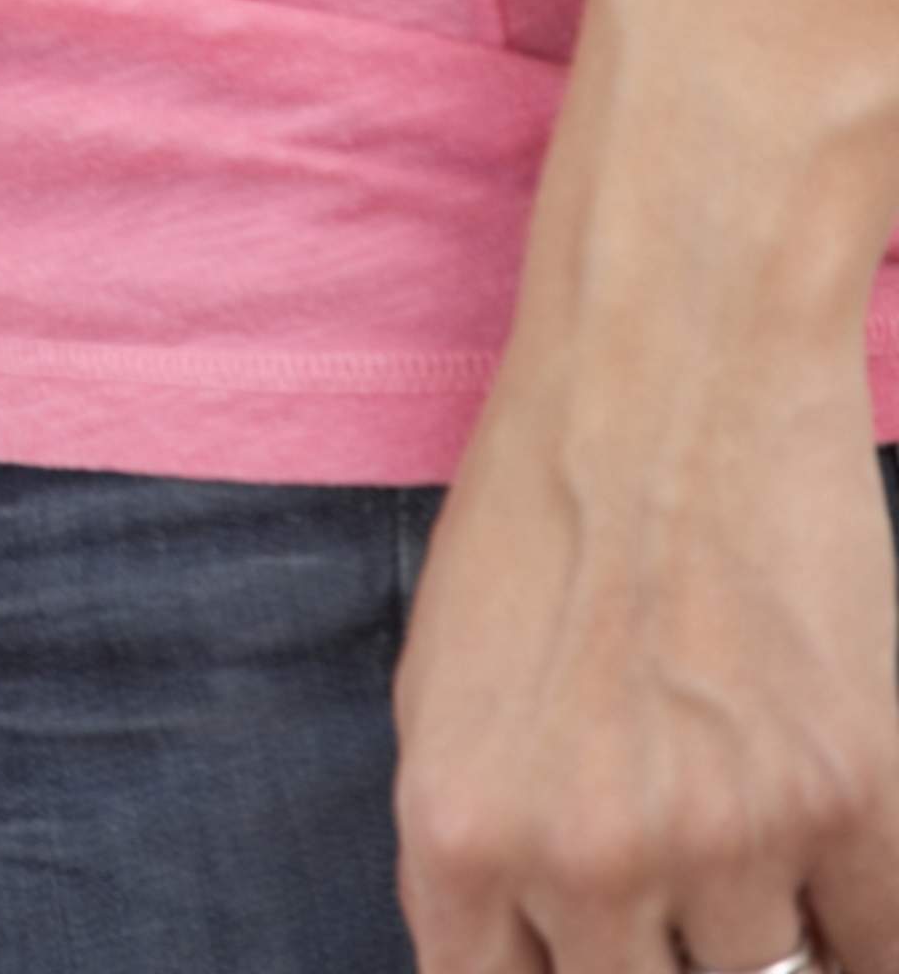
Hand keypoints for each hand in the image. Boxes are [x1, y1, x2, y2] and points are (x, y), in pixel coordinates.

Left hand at [394, 304, 898, 971]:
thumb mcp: (443, 694)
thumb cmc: (536, 523)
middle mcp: (584, 856)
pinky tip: (836, 859)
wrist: (673, 383)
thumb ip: (476, 854)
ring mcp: (729, 837)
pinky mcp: (856, 797)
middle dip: (656, 956)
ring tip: (744, 820)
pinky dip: (861, 920)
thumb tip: (524, 960)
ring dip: (762, 930)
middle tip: (677, 881)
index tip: (591, 949)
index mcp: (460, 836)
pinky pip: (878, 942)